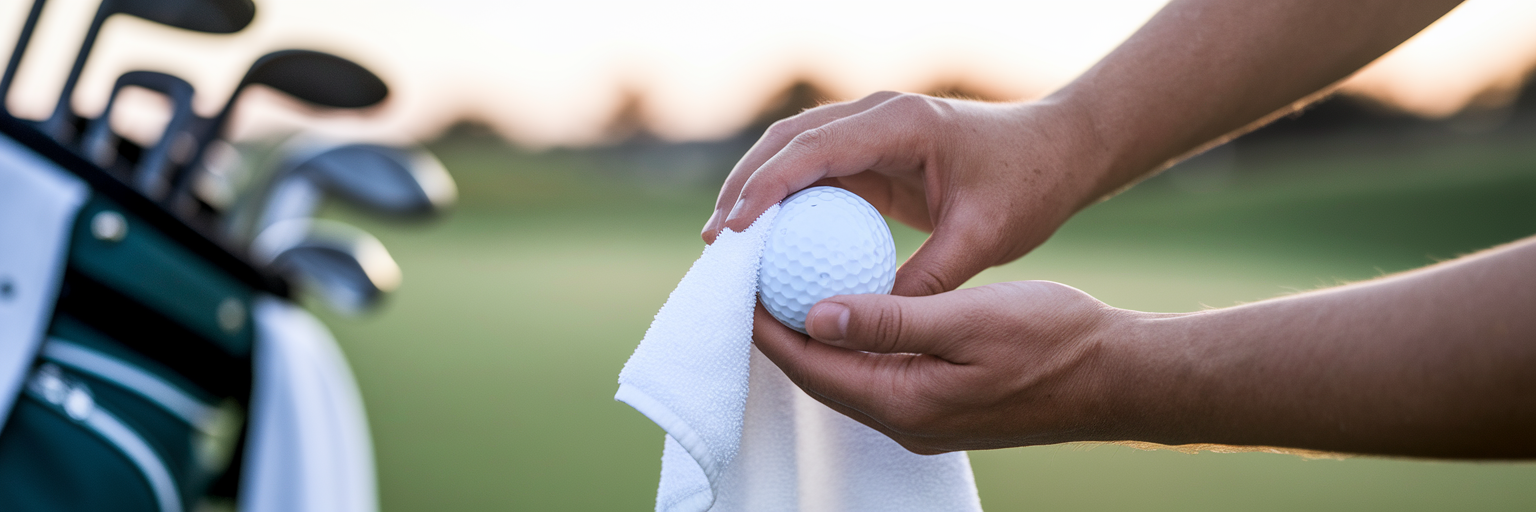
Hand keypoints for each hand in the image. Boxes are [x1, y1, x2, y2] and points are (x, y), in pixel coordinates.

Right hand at [703, 92, 1112, 295]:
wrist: (1057, 153)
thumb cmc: (1027, 187)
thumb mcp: (983, 238)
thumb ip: (929, 279)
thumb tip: (873, 326)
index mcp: (901, 123)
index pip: (815, 149)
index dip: (766, 187)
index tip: (732, 230)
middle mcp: (877, 116)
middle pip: (787, 141)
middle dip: (743, 187)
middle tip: (713, 244)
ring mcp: (872, 130)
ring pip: (793, 152)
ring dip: (756, 192)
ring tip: (724, 245)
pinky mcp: (873, 152)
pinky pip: (816, 173)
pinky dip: (786, 202)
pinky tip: (767, 244)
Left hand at [751, 280, 1143, 453]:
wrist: (1118, 377)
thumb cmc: (1054, 341)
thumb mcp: (969, 320)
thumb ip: (891, 321)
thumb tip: (816, 315)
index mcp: (904, 402)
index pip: (810, 366)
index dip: (767, 324)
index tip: (738, 278)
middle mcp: (904, 420)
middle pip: (816, 377)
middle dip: (778, 329)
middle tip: (751, 275)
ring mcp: (922, 418)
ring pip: (843, 376)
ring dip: (811, 334)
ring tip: (785, 283)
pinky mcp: (938, 405)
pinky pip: (873, 373)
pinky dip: (849, 340)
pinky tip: (845, 304)